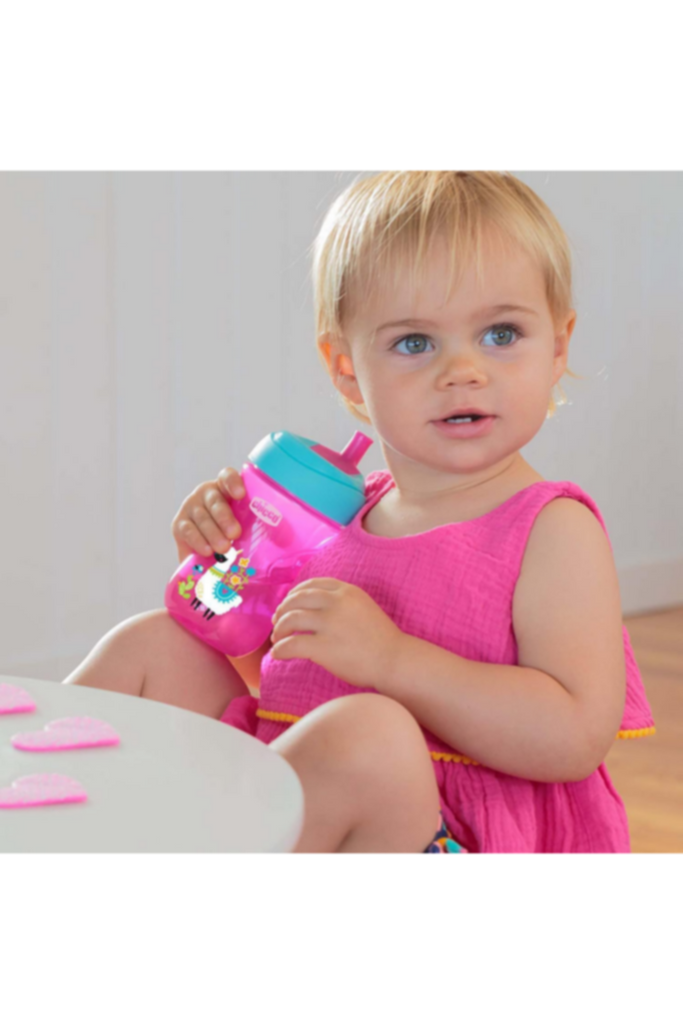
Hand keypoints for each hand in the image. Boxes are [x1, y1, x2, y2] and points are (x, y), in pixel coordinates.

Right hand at [171, 467, 245, 562]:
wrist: (206, 549)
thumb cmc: (231, 533)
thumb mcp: (244, 525)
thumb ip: (254, 526)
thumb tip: (275, 543)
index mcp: (226, 488)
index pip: (227, 477)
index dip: (233, 483)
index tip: (241, 494)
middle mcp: (206, 493)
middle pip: (215, 501)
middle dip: (225, 518)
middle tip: (235, 534)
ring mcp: (191, 507)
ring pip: (202, 517)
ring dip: (213, 533)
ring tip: (224, 548)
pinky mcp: (179, 523)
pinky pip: (188, 530)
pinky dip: (198, 541)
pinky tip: (207, 551)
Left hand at [269, 578, 403, 689]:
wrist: (394, 660)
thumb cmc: (380, 639)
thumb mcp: (363, 607)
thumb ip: (341, 603)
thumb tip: (312, 610)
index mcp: (347, 591)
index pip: (312, 584)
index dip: (294, 593)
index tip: (288, 603)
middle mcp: (336, 603)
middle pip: (297, 599)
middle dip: (282, 610)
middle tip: (277, 622)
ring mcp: (330, 624)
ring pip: (291, 618)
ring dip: (279, 629)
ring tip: (277, 639)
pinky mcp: (324, 647)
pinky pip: (291, 644)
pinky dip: (280, 649)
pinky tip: (278, 655)